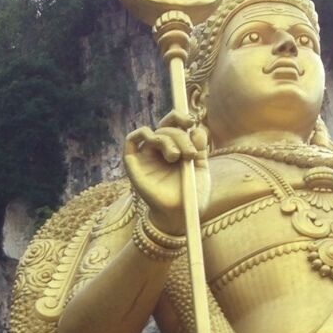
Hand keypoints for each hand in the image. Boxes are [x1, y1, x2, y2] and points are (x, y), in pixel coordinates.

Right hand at [123, 110, 210, 236]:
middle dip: (180, 135)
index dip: (181, 117)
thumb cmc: (191, 195)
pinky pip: (131, 140)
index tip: (191, 122)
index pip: (175, 124)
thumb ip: (199, 147)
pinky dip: (142, 133)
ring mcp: (146, 157)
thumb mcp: (201, 167)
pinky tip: (154, 141)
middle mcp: (160, 151)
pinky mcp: (133, 165)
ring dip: (168, 139)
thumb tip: (196, 129)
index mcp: (176, 148)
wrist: (180, 215)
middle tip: (189, 153)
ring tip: (177, 157)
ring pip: (154, 133)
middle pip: (166, 127)